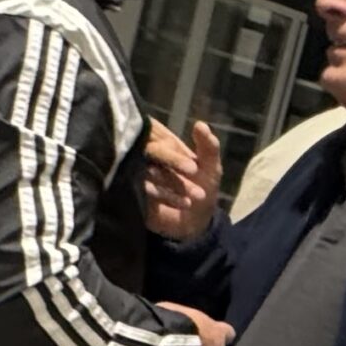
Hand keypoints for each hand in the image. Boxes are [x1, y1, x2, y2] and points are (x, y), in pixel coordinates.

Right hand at [142, 118, 222, 241]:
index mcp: (165, 146)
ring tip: (197, 196)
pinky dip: (164, 196)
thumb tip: (200, 124)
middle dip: (173, 163)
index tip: (193, 168)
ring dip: (171, 183)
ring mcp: (138, 174)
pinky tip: (184, 203)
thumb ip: (208, 147)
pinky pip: (144, 190)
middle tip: (193, 174)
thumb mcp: (211, 167)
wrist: (195, 221)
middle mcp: (148, 157)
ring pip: (147, 172)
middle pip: (150, 153)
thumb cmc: (203, 187)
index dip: (175, 154)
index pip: (161, 139)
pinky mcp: (134, 192)